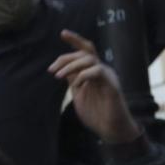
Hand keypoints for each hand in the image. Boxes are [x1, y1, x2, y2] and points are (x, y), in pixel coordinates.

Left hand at [49, 30, 142, 146]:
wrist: (110, 131)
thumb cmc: (97, 114)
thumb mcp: (79, 95)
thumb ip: (73, 80)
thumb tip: (62, 69)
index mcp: (93, 72)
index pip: (85, 51)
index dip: (75, 40)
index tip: (62, 33)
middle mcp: (102, 71)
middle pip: (86, 51)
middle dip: (67, 57)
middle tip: (52, 70)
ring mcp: (108, 77)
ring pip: (90, 59)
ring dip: (71, 65)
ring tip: (58, 77)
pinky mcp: (112, 86)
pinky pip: (98, 71)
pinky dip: (84, 74)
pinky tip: (76, 84)